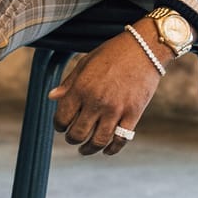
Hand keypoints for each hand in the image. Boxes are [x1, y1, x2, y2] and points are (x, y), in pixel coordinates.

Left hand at [47, 30, 165, 155]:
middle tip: (73, 138)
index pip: (62, 118)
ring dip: (89, 149)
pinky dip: (112, 149)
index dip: (59, 125)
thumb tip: (52, 97)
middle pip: (78, 134)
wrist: (145, 48)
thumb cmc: (113, 53)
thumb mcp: (86, 62)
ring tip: (85, 149)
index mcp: (81, 88)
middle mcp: (96, 101)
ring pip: (98, 141)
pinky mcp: (133, 114)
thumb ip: (69, 83)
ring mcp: (116, 109)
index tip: (62, 126)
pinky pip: (120, 140)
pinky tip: (106, 150)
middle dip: (72, 139)